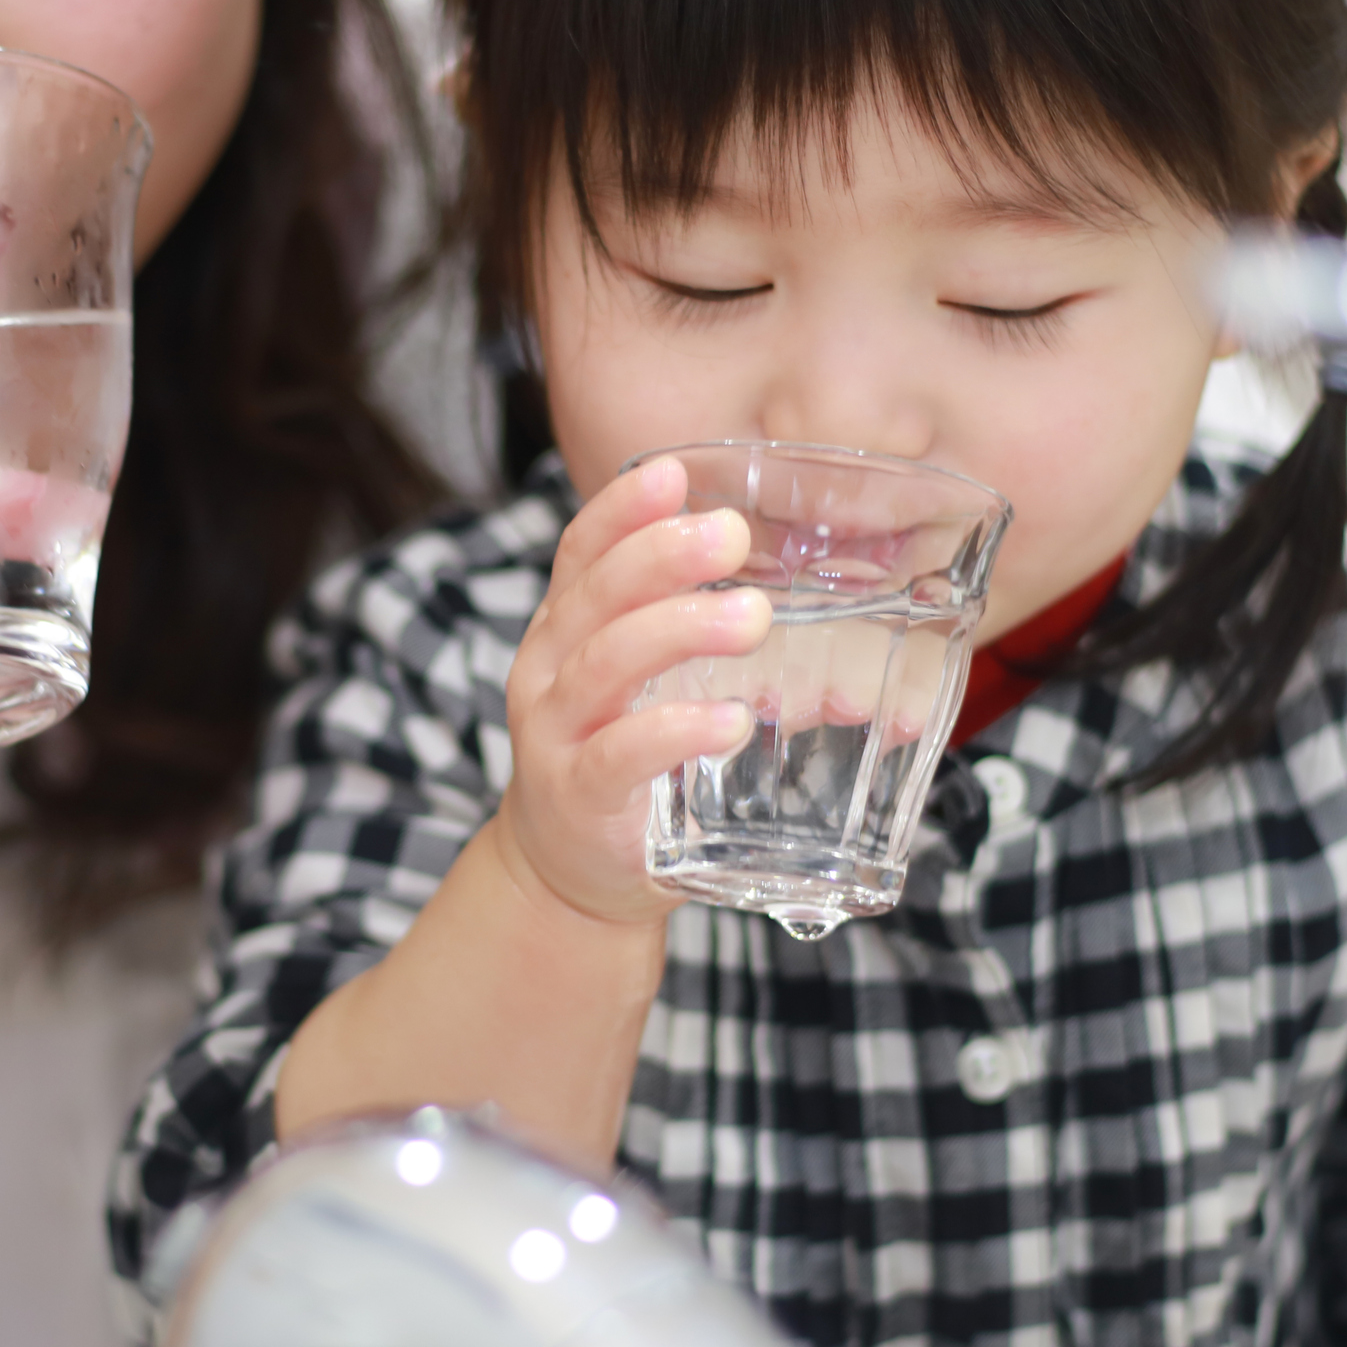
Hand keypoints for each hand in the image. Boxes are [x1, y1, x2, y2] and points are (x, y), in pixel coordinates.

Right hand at [489, 452, 773, 928]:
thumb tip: (796, 575)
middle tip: (732, 534)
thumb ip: (684, 628)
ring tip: (753, 618)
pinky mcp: (580, 796)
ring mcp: (557, 734)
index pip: (580, 553)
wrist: (567, 872)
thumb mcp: (638, 681)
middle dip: (663, 555)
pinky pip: (621, 755)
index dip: (622, 510)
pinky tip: (729, 721)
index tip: (674, 473)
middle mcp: (549, 671)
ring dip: (680, 629)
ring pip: (606, 663)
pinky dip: (675, 731)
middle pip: (596, 596)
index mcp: (565, 630)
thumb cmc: (622, 759)